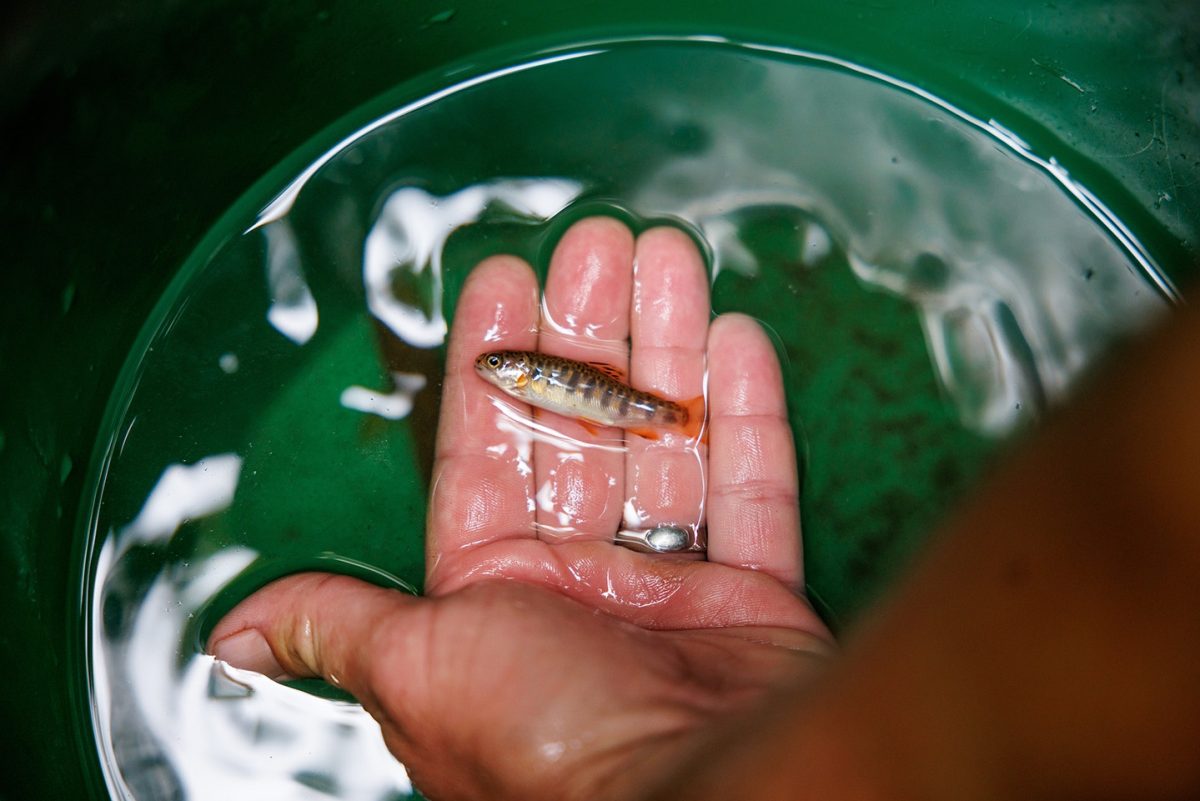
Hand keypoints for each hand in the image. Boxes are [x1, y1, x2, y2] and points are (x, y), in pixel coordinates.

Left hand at [209, 217, 834, 800]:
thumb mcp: (416, 666)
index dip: (495, 358)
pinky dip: (749, 417)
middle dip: (591, 329)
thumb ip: (338, 626)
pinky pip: (754, 490)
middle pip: (587, 427)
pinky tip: (734, 338)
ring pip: (670, 440)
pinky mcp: (754, 594)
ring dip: (669, 346)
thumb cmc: (541, 733)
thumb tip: (232, 633)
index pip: (491, 447)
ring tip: (667, 256)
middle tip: (596, 240)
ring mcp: (671, 583)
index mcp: (499, 586)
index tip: (504, 276)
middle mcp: (582, 579)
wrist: (684, 797)